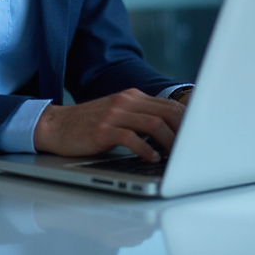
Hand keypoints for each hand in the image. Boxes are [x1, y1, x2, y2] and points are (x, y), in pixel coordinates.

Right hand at [33, 88, 184, 161]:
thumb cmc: (89, 124)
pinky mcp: (103, 129)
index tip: (197, 136)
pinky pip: (132, 137)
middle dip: (183, 132)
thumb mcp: (117, 114)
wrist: (56, 125)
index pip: (169, 105)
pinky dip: (146, 149)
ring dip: (169, 141)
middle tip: (192, 150)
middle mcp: (126, 101)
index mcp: (132, 96)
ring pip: (153, 124)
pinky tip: (151, 158)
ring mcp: (114, 114)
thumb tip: (170, 133)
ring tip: (175, 157)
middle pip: (166, 112)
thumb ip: (140, 117)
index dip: (187, 121)